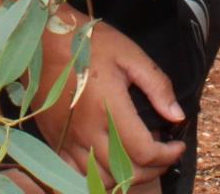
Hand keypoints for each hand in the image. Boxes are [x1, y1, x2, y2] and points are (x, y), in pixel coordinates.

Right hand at [34, 16, 186, 185]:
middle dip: (152, 170)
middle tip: (163, 155)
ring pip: (101, 179)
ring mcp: (67, 139)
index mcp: (109, 108)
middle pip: (125, 172)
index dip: (167, 155)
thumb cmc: (89, 42)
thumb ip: (157, 85)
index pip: (144, 151)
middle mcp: (87, 131)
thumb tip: (177, 115)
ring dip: (125, 177)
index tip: (177, 145)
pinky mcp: (54, 140)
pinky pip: (75, 174)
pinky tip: (107, 163)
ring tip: (137, 160)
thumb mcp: (129, 54)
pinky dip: (96, 177)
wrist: (42, 38)